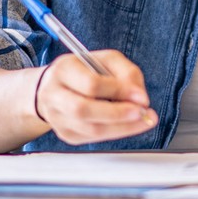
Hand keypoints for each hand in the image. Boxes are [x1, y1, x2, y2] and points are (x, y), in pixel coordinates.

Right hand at [31, 50, 157, 145]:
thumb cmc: (85, 71)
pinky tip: (127, 125)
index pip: (91, 84)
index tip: (142, 97)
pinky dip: (114, 133)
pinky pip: (93, 138)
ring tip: (142, 121)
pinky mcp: (65, 134)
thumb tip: (140, 97)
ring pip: (90, 129)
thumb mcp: (107, 60)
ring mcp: (57, 117)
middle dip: (118, 114)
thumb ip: (127, 73)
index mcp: (64, 70)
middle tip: (142, 113)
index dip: (119, 91)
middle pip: (83, 110)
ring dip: (122, 127)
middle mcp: (55, 95)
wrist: (55, 87)